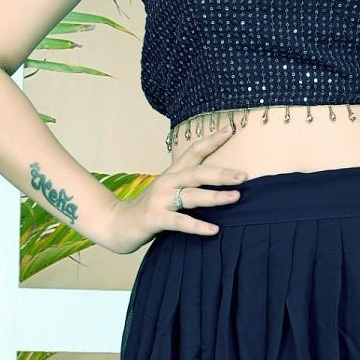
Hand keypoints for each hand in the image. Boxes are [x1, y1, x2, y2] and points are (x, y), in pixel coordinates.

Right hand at [103, 126, 247, 254]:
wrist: (115, 224)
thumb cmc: (149, 210)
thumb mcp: (169, 193)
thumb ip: (189, 188)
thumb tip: (220, 186)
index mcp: (172, 174)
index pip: (193, 152)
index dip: (211, 140)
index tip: (230, 129)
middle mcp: (167, 182)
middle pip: (197, 172)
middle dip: (221, 173)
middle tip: (243, 175)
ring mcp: (160, 199)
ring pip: (191, 195)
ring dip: (215, 196)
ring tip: (236, 197)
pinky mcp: (155, 218)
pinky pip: (180, 222)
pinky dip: (197, 226)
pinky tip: (214, 230)